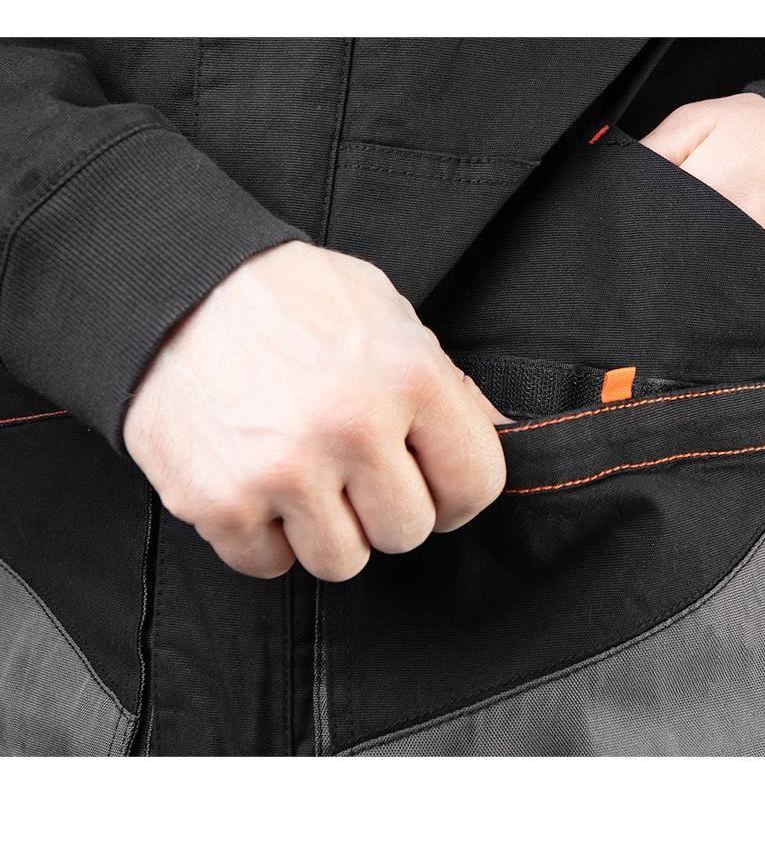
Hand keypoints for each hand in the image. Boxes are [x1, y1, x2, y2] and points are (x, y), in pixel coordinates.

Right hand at [123, 241, 508, 581]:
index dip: (456, 492)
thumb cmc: (291, 300)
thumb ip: (447, 385)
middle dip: (386, 508)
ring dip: (329, 530)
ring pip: (343, 562)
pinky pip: (269, 565)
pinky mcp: (220, 502)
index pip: (475, 484)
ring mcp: (283, 471)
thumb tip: (502, 434)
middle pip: (407, 531)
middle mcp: (350, 428)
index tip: (432, 484)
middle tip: (354, 471)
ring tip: (305, 476)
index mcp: (407, 377)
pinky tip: (258, 485)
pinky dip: (266, 537)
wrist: (175, 287)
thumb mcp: (389, 315)